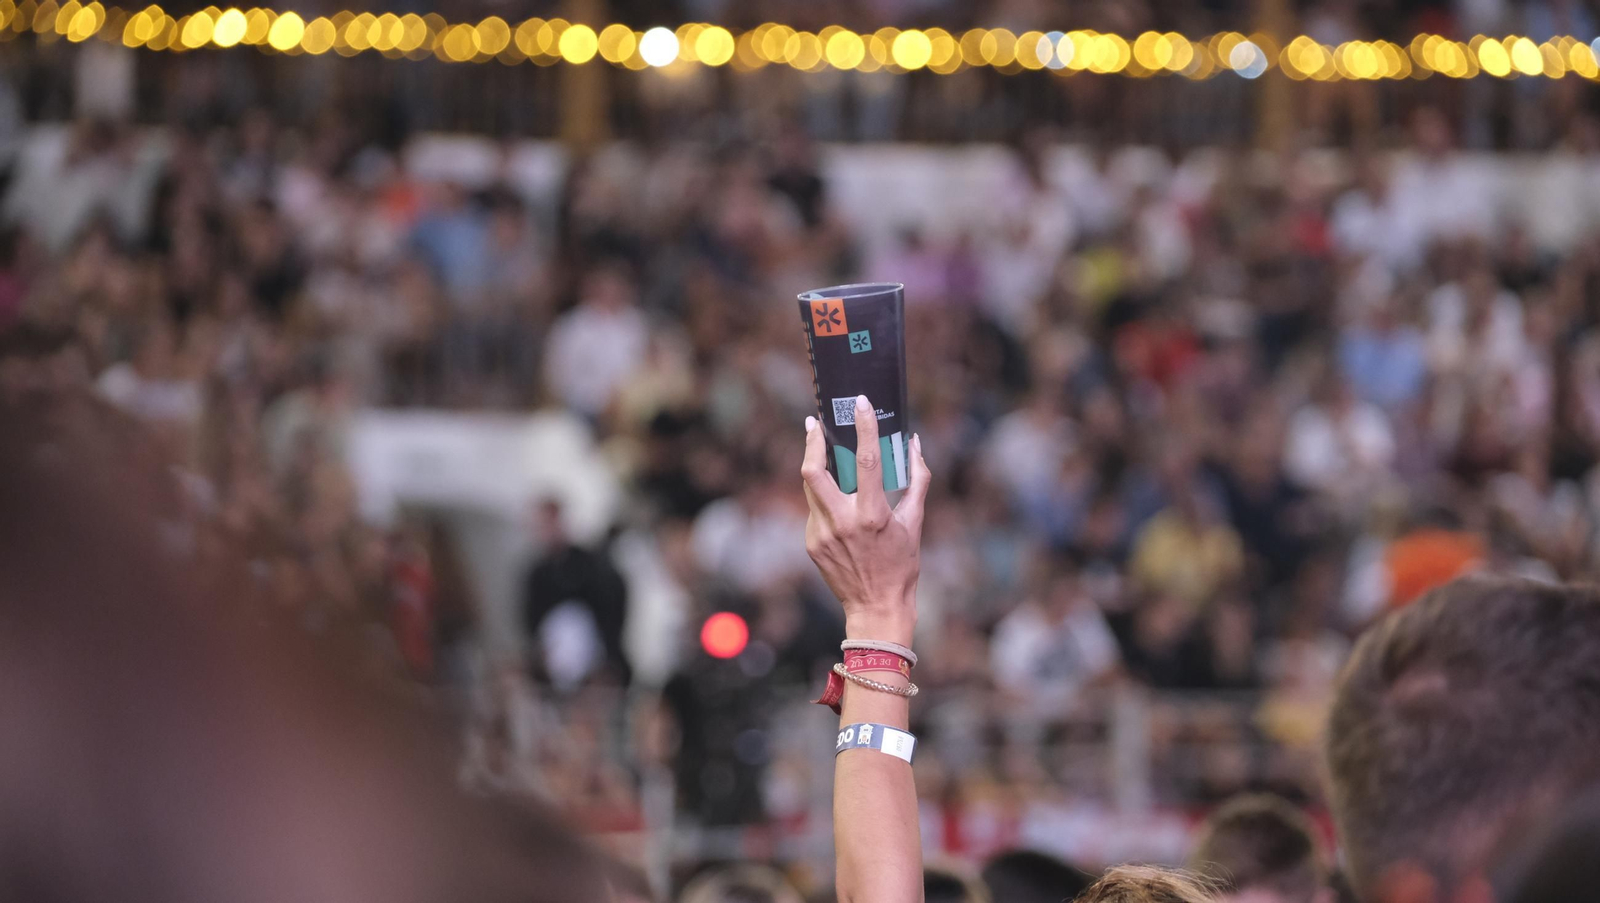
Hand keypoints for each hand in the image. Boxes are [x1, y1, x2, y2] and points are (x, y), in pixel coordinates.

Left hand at [801, 395, 930, 648]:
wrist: (876, 607)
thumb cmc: (901, 564)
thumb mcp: (915, 522)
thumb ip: (917, 479)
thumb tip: (915, 444)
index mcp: (871, 515)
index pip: (866, 460)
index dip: (863, 427)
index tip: (861, 403)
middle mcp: (841, 522)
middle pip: (813, 471)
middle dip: (811, 442)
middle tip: (814, 423)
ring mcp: (821, 534)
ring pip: (811, 488)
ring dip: (817, 467)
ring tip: (824, 452)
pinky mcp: (811, 543)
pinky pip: (815, 509)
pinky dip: (825, 498)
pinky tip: (837, 500)